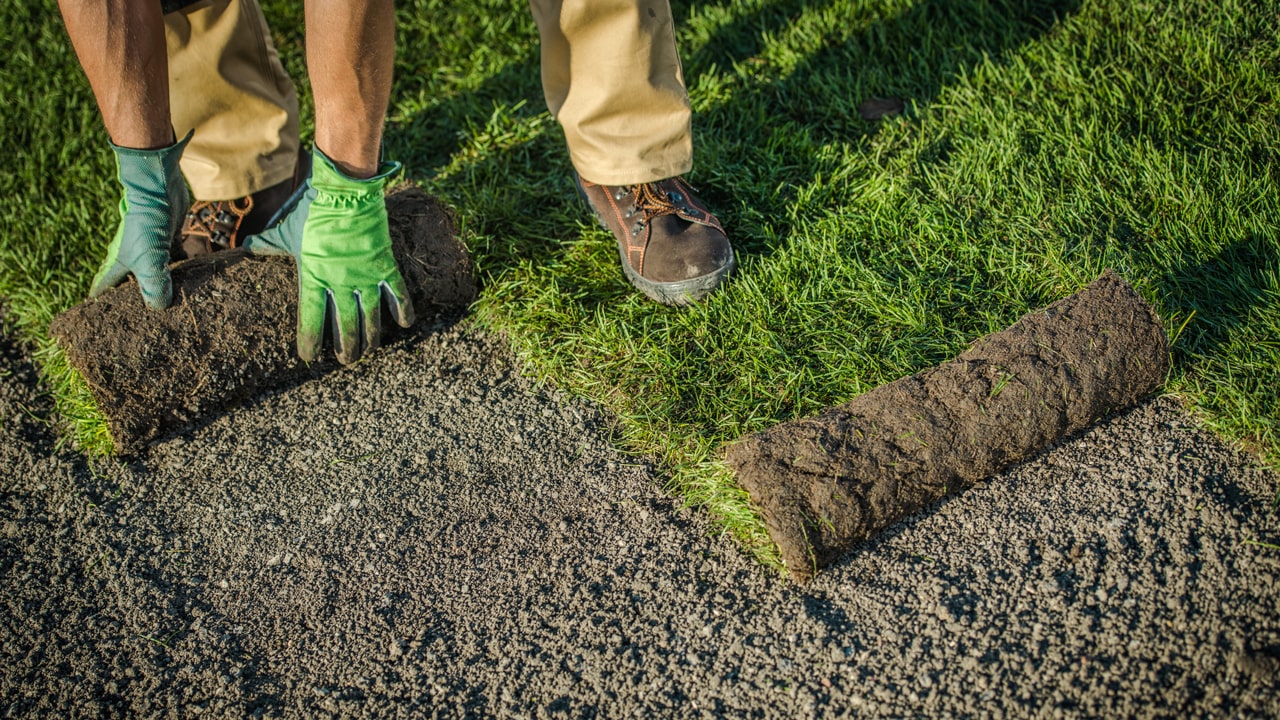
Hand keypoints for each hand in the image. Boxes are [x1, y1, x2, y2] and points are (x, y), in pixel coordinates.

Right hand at [90, 132, 190, 308]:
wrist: (159, 189)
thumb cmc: (146, 224)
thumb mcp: (148, 261)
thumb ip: (154, 286)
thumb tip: (160, 307)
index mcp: (119, 264)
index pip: (103, 289)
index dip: (100, 305)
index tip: (102, 323)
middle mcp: (133, 258)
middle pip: (132, 284)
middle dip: (138, 301)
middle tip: (149, 321)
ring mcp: (152, 248)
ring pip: (157, 274)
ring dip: (166, 287)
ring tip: (178, 308)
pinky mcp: (169, 239)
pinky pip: (177, 261)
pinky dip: (184, 271)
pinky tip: (197, 283)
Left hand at [242, 146, 414, 363]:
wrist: (345, 190)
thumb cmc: (312, 211)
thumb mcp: (287, 232)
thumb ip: (268, 245)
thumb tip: (245, 248)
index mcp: (313, 278)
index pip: (311, 321)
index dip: (310, 344)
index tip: (309, 358)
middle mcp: (340, 283)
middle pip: (346, 328)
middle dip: (346, 349)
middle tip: (345, 360)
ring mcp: (365, 276)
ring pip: (371, 319)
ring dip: (370, 339)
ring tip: (367, 352)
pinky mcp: (385, 266)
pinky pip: (398, 295)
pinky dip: (403, 311)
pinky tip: (404, 325)